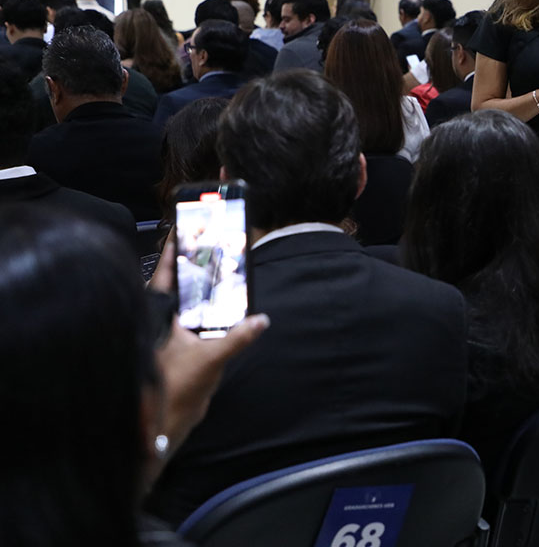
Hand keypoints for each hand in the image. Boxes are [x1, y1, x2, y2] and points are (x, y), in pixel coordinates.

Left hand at [147, 234, 268, 464]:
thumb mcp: (211, 359)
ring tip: (218, 271)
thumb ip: (238, 338)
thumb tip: (260, 320)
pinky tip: (225, 309)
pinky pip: (195, 323)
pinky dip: (208, 313)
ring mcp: (171, 338)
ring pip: (186, 306)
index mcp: (161, 319)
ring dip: (201, 292)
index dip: (171, 255)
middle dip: (191, 269)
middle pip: (176, 288)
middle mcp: (162, 325)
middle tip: (206, 246)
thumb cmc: (176, 389)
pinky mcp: (181, 352)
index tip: (179, 232)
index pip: (164, 278)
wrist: (165, 424)